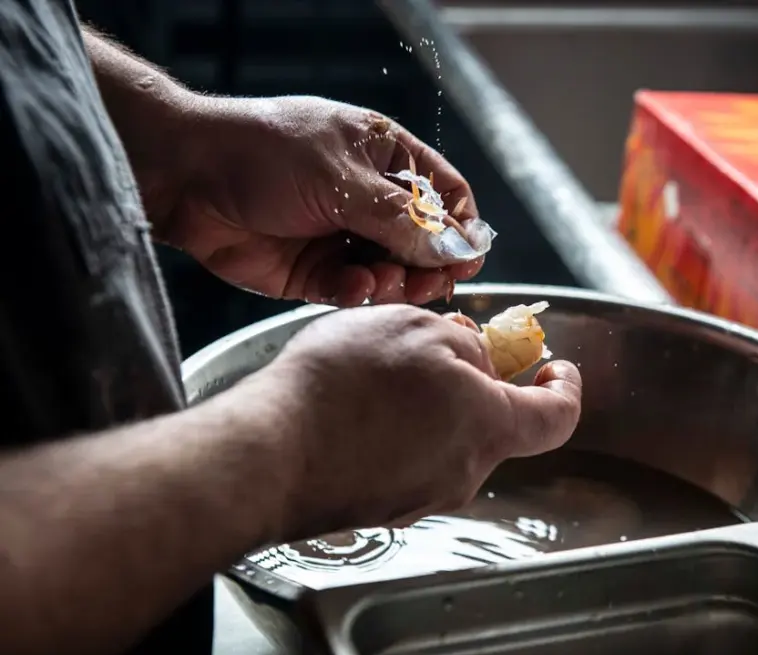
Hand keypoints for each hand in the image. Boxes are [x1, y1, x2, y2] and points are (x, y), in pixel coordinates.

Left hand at [155, 95, 482, 306]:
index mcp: (385, 158)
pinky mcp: (314, 272)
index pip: (445, 194)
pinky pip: (352, 291)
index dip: (461, 227)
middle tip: (427, 283)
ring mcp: (342, 236)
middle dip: (428, 265)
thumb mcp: (341, 179)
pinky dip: (355, 294)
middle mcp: (369, 199)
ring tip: (379, 281)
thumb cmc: (263, 153)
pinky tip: (347, 288)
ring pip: (392, 273)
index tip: (467, 258)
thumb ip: (402, 220)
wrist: (185, 178)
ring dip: (393, 282)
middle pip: (424, 242)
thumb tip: (458, 248)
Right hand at [240, 305, 582, 540]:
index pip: (558, 417)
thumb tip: (474, 358)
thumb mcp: (415, 327)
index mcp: (488, 427)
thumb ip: (464, 342)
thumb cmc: (343, 387)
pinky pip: (407, 461)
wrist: (268, 453)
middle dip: (475, 383)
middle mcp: (464, 473)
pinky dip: (396, 431)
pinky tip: (355, 407)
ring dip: (429, 405)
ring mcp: (421, 496)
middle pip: (492, 424)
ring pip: (446, 440)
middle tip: (436, 348)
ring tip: (378, 373)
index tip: (555, 368)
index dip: (565, 389)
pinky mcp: (383, 506)